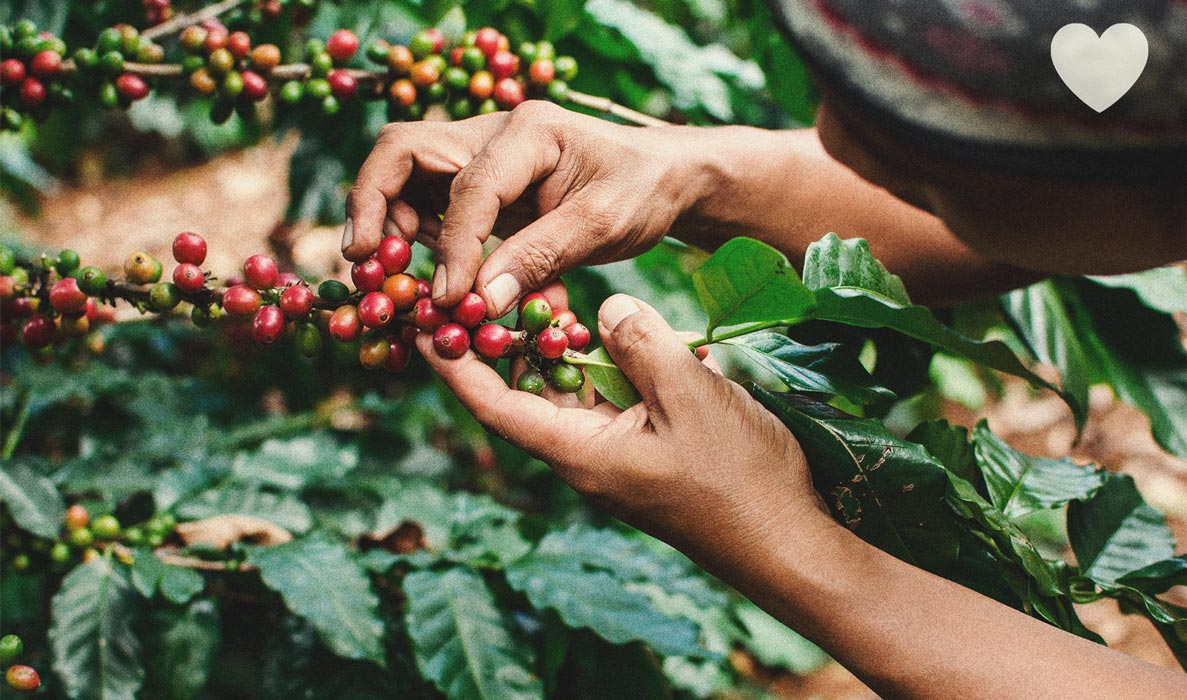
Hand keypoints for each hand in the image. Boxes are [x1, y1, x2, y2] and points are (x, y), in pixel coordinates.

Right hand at [344, 101, 713, 317]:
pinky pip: (429, 202)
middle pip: (402, 151)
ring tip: (393, 274)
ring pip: (405, 174)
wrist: (662, 177)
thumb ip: (539, 259)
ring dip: (388, 221)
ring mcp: (481, 155)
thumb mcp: (602, 227)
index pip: (468, 186)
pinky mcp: (480, 182)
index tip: (449, 299)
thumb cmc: (641, 192)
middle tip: (365, 263)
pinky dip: (419, 236)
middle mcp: (492, 133)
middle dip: (374, 205)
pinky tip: (434, 275)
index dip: (453, 246)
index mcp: (528, 132)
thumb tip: (478, 302)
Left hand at [416, 293, 826, 567]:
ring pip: (573, 395)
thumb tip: (606, 308)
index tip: (425, 324)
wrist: (788, 540)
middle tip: (497, 287)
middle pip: (529, 394)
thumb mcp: (688, 396)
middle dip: (510, 342)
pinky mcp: (648, 453)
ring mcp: (618, 457)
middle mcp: (587, 457)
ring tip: (551, 297)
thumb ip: (640, 344)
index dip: (457, 365)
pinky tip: (619, 334)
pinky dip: (607, 367)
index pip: (497, 405)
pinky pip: (611, 403)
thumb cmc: (738, 478)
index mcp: (579, 453)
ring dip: (563, 350)